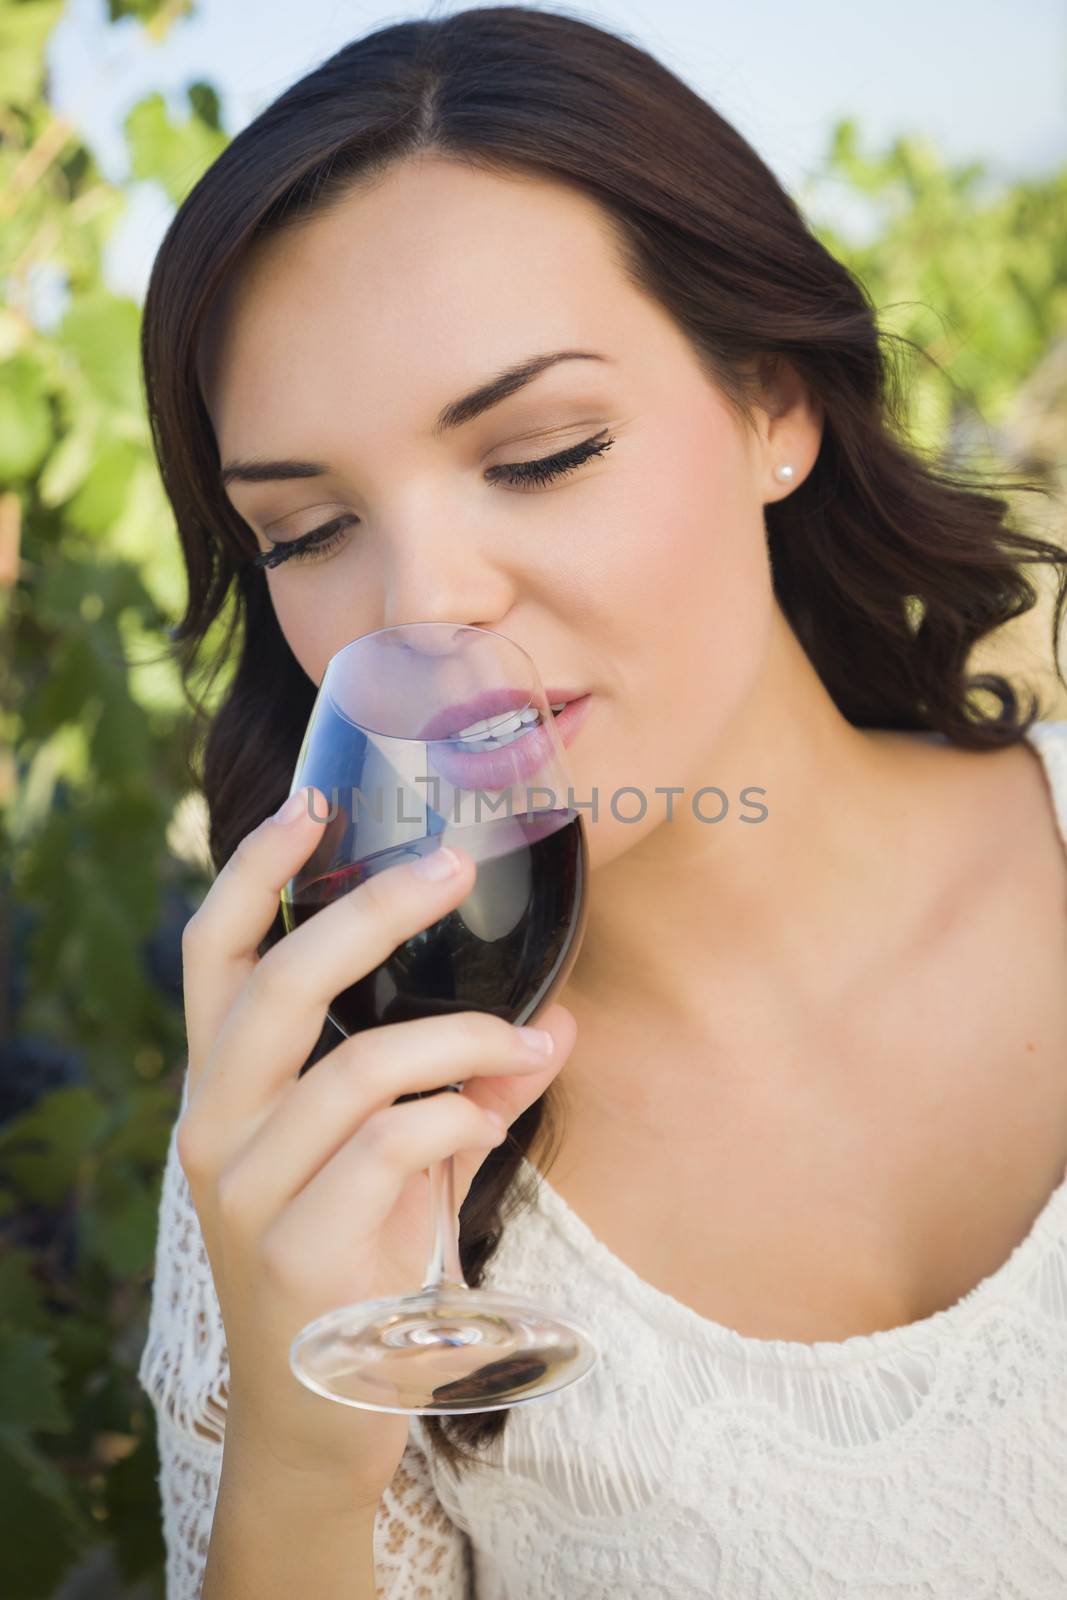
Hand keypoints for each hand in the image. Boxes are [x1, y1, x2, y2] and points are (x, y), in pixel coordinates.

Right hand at [176, 787, 574, 1510]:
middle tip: (450, 865)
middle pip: (279, 982)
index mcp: (223, 1088)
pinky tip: (495, 1118)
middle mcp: (214, 1127)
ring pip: (360, 1066)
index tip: (313, 803)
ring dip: (465, 1041)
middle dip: (371, 910)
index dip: (255, 870)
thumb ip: (458, 1086)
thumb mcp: (398, 1159)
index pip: (214, 953)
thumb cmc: (356, 1259)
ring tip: (531, 1045)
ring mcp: (246, 1192)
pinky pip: (395, 1143)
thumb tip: (560, 1019)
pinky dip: (462, 1115)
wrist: (318, 1416)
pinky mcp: (296, 1251)